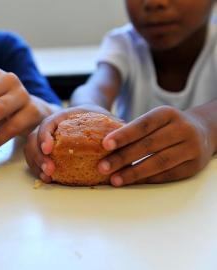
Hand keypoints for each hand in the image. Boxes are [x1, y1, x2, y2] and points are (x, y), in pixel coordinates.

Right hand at [24, 105, 111, 181]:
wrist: (87, 115)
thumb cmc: (96, 117)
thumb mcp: (105, 117)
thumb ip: (114, 125)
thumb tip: (126, 137)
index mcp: (62, 116)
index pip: (48, 123)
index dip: (45, 136)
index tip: (49, 149)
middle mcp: (49, 127)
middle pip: (34, 139)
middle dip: (39, 156)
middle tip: (49, 171)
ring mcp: (44, 138)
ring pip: (31, 150)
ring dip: (36, 164)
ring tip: (47, 178)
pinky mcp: (44, 150)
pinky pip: (34, 158)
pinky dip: (37, 169)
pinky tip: (47, 179)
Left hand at [97, 106, 214, 185]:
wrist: (204, 131)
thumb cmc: (167, 126)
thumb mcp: (156, 119)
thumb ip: (135, 130)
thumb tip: (102, 146)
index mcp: (167, 114)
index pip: (143, 124)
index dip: (123, 135)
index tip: (104, 144)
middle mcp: (182, 129)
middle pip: (149, 145)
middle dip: (123, 157)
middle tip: (102, 167)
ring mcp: (190, 148)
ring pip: (159, 162)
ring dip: (134, 173)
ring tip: (114, 179)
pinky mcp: (194, 166)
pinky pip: (168, 175)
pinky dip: (148, 179)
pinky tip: (132, 182)